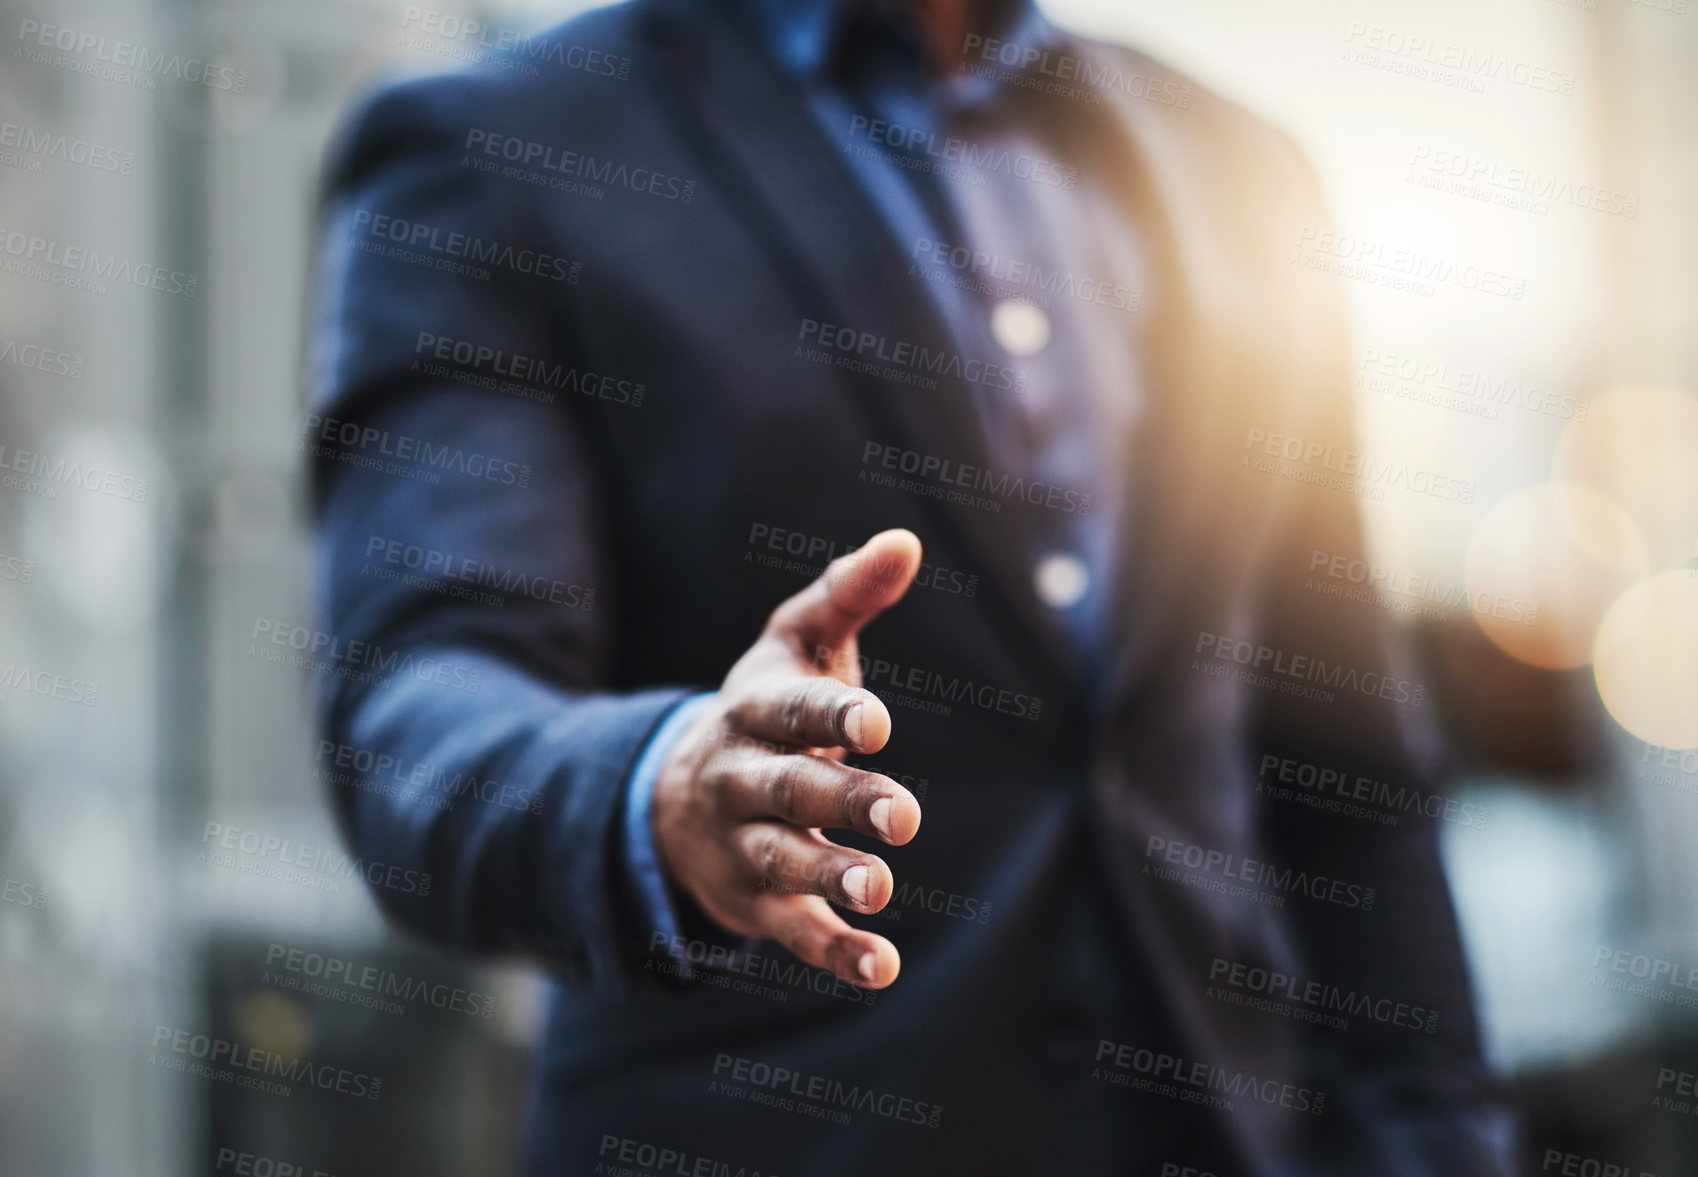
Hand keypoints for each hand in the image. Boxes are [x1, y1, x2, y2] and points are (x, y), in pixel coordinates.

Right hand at [651, 529, 924, 988]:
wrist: (678, 799)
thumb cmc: (766, 710)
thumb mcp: (796, 647)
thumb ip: (848, 596)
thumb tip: (906, 541)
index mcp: (753, 710)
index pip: (788, 710)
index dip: (829, 716)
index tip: (875, 724)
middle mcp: (741, 778)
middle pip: (788, 790)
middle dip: (842, 801)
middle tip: (903, 813)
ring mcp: (746, 844)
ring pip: (786, 861)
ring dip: (832, 876)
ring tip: (879, 887)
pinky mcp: (760, 903)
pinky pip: (796, 931)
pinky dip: (836, 951)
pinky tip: (883, 967)